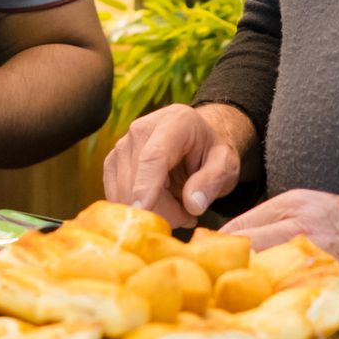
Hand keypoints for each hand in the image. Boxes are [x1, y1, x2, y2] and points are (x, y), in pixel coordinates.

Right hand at [101, 104, 245, 225]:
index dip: (146, 184)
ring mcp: (122, 145)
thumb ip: (213, 181)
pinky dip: (138, 207)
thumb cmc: (211, 152)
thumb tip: (192, 204)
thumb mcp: (226, 165)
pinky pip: (117, 194)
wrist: (196, 140)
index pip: (154, 156)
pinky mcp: (112, 161)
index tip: (142, 209)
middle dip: (162, 210)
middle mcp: (141, 129)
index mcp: (174, 122)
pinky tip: (160, 205)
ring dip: (152, 210)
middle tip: (189, 216)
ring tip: (178, 208)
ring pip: (124, 191)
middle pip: (137, 179)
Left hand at [220, 188, 338, 298]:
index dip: (217, 245)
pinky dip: (277, 299)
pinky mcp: (329, 282)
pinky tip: (269, 306)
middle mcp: (302, 227)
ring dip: (247, 283)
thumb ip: (275, 217)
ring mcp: (316, 256)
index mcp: (295, 205)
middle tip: (209, 281)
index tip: (204, 259)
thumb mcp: (313, 205)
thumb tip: (234, 239)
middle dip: (224, 265)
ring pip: (263, 271)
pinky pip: (291, 293)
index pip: (238, 225)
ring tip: (234, 295)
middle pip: (244, 247)